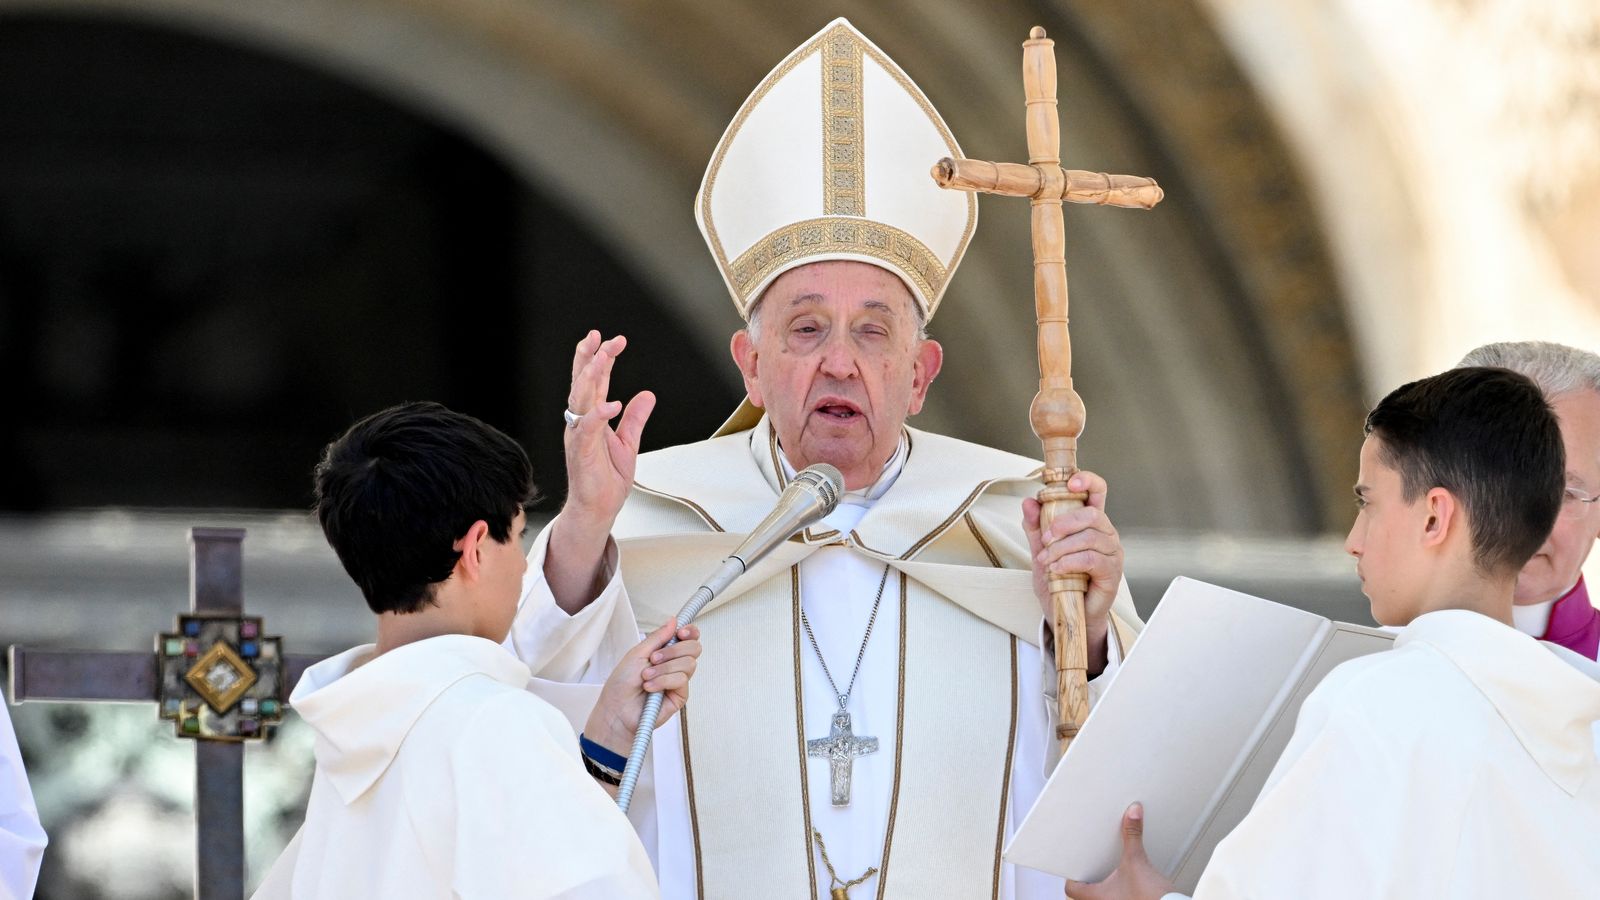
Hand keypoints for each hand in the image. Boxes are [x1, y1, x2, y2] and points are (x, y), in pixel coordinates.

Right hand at [564, 330, 655, 529]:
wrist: (598, 508)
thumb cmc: (606, 479)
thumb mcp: (628, 443)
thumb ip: (635, 418)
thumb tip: (647, 395)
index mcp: (590, 417)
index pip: (594, 381)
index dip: (600, 358)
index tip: (611, 339)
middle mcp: (581, 422)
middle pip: (582, 382)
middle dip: (590, 357)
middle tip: (600, 337)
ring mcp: (579, 436)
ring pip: (580, 399)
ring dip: (590, 377)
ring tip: (602, 358)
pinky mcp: (582, 452)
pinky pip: (588, 429)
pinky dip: (598, 415)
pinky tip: (611, 404)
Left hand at [583, 622, 701, 753]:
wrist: (617, 710)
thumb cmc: (622, 684)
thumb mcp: (637, 653)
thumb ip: (657, 637)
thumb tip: (673, 621)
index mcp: (665, 652)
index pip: (689, 637)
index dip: (690, 632)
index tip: (680, 632)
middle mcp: (674, 665)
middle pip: (694, 648)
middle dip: (673, 650)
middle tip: (654, 658)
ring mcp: (678, 680)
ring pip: (688, 664)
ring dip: (664, 668)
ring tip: (646, 676)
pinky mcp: (680, 696)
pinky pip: (681, 680)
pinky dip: (663, 681)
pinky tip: (650, 687)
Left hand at [1023, 470, 1123, 669]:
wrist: (1066, 613)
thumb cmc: (1058, 580)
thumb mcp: (1041, 551)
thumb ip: (1035, 528)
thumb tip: (1028, 502)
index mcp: (1090, 523)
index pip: (1097, 491)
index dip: (1087, 481)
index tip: (1069, 483)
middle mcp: (1106, 534)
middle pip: (1092, 513)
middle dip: (1064, 522)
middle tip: (1045, 538)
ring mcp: (1112, 553)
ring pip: (1090, 537)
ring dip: (1062, 548)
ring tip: (1046, 560)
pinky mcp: (1112, 573)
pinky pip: (1091, 559)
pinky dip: (1070, 562)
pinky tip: (1057, 570)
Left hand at [1064, 803, 1173, 899]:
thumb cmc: (1150, 898)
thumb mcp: (1136, 861)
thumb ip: (1132, 836)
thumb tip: (1132, 814)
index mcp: (1096, 897)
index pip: (1071, 888)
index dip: (1072, 876)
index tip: (1076, 864)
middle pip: (1085, 893)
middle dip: (1090, 878)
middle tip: (1092, 865)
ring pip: (1101, 896)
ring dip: (1104, 884)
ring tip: (1109, 871)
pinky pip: (1117, 896)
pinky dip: (1118, 889)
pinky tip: (1127, 881)